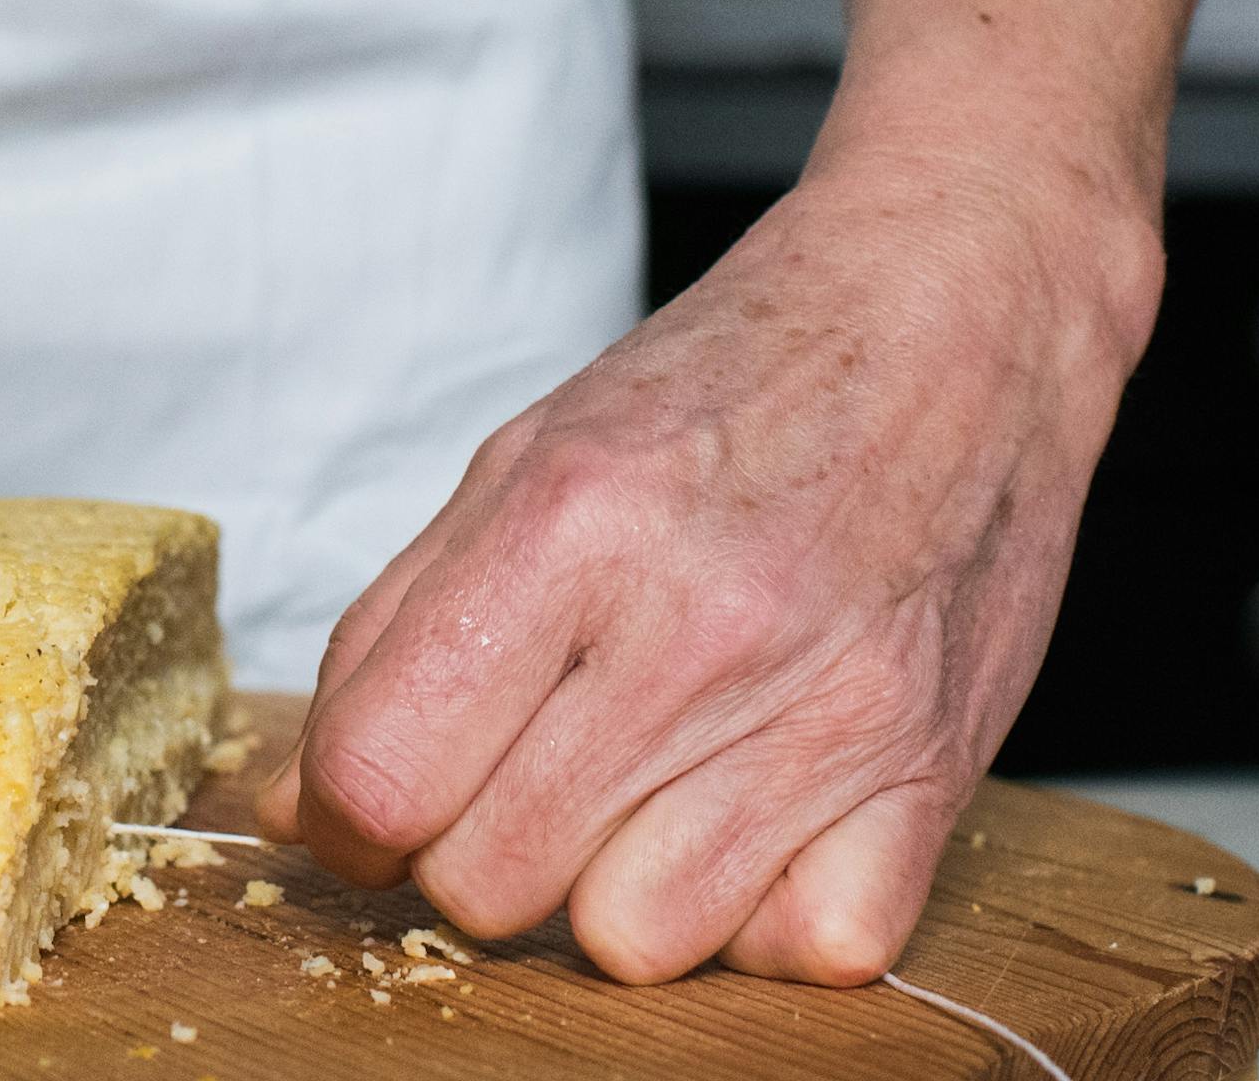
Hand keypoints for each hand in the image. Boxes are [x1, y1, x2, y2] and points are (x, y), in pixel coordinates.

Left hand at [259, 149, 1161, 985]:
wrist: (957, 310)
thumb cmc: (738, 380)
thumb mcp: (528, 457)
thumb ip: (398, 633)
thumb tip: (301, 803)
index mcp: (569, 526)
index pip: (382, 774)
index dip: (348, 817)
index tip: (374, 804)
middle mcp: (696, 625)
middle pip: (490, 880)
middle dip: (474, 851)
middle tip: (523, 774)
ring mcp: (825, 710)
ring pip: (634, 941)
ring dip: (612, 891)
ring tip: (644, 791)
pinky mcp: (932, 772)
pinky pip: (803, 948)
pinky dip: (766, 913)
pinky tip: (756, 820)